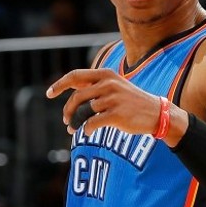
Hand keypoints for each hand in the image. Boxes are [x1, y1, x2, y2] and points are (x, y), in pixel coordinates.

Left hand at [46, 68, 161, 134]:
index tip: (49, 94)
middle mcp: (108, 84)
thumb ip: (95, 86)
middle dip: (68, 111)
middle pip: (77, 97)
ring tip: (74, 129)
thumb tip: (72, 89)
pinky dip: (86, 129)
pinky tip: (87, 132)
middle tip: (66, 121)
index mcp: (106, 74)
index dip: (59, 84)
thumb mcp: (115, 86)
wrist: (156, 113)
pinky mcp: (116, 114)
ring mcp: (112, 99)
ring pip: (83, 111)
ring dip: (75, 122)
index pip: (76, 76)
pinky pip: (92, 123)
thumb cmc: (132, 102)